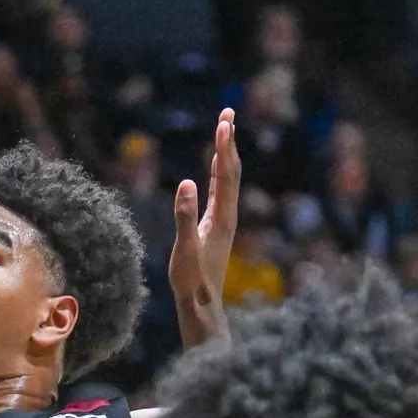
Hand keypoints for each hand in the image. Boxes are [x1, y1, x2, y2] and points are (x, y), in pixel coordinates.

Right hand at [168, 107, 239, 316]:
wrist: (202, 305)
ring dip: (226, 154)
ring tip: (224, 130)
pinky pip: (222, 191)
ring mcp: (224, 220)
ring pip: (229, 180)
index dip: (225, 146)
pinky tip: (217, 166)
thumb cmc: (192, 280)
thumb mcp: (185, 248)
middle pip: (233, 171)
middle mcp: (228, 215)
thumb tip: (186, 183)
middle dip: (229, 142)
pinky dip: (220, 172)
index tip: (224, 120)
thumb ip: (185, 216)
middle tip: (227, 113)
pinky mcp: (216, 227)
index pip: (227, 174)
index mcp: (223, 216)